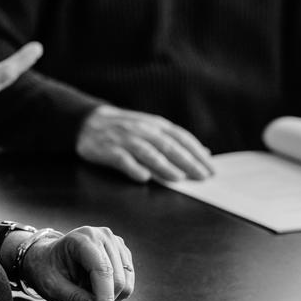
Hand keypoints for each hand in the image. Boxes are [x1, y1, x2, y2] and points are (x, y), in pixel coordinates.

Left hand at [20, 226, 133, 300]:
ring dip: (111, 296)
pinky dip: (115, 291)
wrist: (49, 257)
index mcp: (82, 239)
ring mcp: (115, 242)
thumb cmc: (48, 270)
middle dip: (105, 300)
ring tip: (88, 291)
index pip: (102, 270)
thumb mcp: (52, 287)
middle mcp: (102, 236)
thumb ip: (73, 299)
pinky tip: (97, 286)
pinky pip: (128, 279)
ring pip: (126, 281)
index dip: (105, 298)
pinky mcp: (122, 251)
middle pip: (118, 278)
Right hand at [76, 105, 212, 182]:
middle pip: (168, 145)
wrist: (88, 122)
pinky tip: (143, 178)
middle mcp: (142, 130)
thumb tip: (204, 153)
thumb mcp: (152, 128)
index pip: (181, 138)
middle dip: (187, 161)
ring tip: (178, 178)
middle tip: (202, 177)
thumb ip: (176, 140)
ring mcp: (125, 139)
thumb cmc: (126, 128)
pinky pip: (122, 160)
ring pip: (147, 152)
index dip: (197, 153)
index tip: (211, 168)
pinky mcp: (108, 150)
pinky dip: (133, 168)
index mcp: (155, 124)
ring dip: (163, 165)